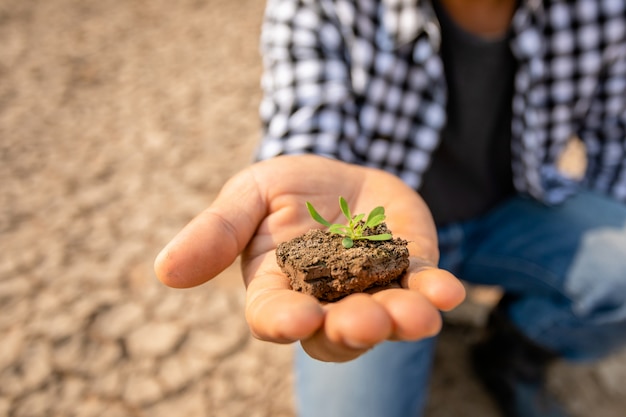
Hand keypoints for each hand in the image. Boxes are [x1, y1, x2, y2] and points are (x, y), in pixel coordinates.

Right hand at [154, 155, 464, 361]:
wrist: (340, 172)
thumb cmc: (287, 189)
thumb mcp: (248, 197)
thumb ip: (215, 233)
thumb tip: (163, 270)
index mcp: (279, 289)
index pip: (274, 317)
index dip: (283, 322)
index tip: (297, 319)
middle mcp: (326, 303)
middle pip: (335, 333)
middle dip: (351, 330)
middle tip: (364, 322)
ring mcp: (372, 291)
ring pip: (385, 320)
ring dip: (401, 321)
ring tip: (417, 314)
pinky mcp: (411, 272)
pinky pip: (425, 290)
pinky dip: (436, 294)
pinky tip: (448, 291)